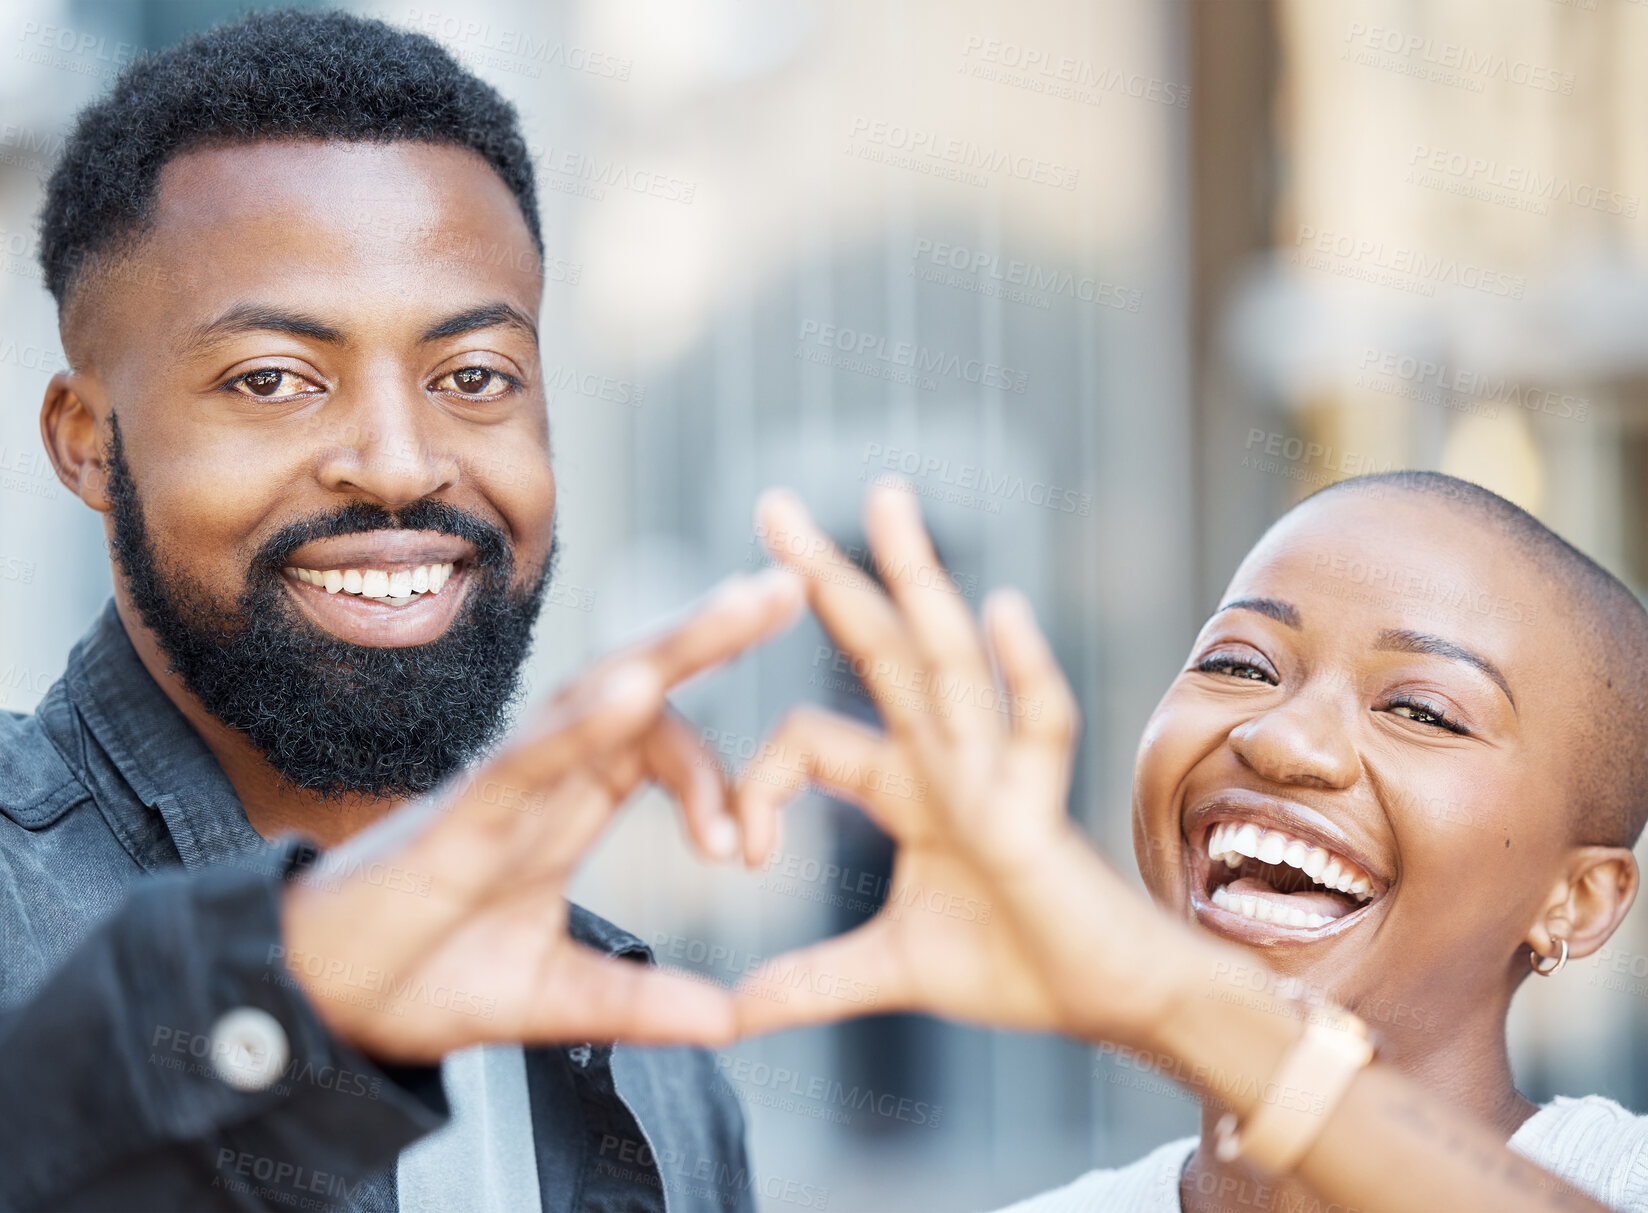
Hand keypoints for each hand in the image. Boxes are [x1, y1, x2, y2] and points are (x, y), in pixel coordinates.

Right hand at [280, 568, 802, 1061]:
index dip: (715, 776)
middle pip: (638, 682)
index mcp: (568, 805)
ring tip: (742, 603)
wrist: (318, 1008)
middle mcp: (543, 776)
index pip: (657, 744)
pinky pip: (528, 755)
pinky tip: (638, 691)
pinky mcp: (457, 815)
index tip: (745, 854)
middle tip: (791, 584)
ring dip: (672, 645)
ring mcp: (502, 787)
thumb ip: (637, 1002)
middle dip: (712, 632)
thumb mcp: (553, 996)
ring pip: (593, 692)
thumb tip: (730, 1019)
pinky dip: (584, 723)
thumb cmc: (420, 978)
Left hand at [731, 485, 1215, 1048]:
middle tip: (769, 503)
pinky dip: (1025, 672)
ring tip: (884, 497)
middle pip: (876, 648)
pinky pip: (1038, 731)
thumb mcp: (890, 970)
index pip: (808, 737)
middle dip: (825, 575)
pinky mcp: (1040, 809)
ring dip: (917, 576)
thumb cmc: (1020, 968)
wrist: (1112, 1004)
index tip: (740, 858)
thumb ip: (811, 981)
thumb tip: (730, 1014)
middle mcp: (945, 758)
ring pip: (949, 658)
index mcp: (905, 784)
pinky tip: (1001, 610)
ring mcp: (994, 773)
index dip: (759, 785)